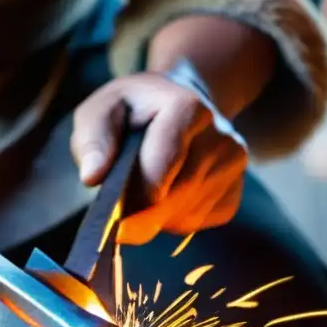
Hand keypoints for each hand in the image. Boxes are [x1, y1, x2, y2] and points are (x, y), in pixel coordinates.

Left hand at [72, 71, 247, 244]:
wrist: (180, 104)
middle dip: (141, 212)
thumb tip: (92, 177)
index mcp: (188, 108)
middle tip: (119, 210)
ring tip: (142, 193)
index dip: (135, 193)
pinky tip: (165, 198)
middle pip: (176, 197)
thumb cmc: (134, 110)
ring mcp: (233, 165)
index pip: (162, 166)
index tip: (115, 207)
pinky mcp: (235, 191)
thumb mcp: (102, 109)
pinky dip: (173, 221)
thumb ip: (93, 139)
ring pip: (187, 215)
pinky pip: (198, 222)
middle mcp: (221, 136)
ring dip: (155, 218)